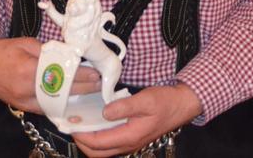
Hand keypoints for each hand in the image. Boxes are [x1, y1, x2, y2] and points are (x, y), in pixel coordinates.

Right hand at [0, 36, 98, 111]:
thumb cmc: (4, 49)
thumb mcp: (28, 43)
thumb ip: (49, 52)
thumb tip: (69, 57)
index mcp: (27, 70)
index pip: (61, 75)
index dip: (80, 75)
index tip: (95, 73)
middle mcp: (25, 89)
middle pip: (60, 92)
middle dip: (82, 88)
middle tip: (97, 84)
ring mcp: (22, 101)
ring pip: (54, 104)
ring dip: (72, 99)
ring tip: (88, 93)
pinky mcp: (21, 107)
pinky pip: (44, 108)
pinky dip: (58, 105)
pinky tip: (70, 101)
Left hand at [71, 84, 201, 157]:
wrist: (181, 105)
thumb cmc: (165, 101)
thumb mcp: (145, 100)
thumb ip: (124, 106)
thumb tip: (105, 111)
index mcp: (130, 136)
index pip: (99, 143)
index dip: (81, 136)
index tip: (70, 125)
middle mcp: (129, 144)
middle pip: (97, 153)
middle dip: (81, 143)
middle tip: (71, 128)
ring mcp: (130, 142)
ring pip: (103, 151)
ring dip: (89, 141)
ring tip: (79, 125)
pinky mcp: (132, 138)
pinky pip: (110, 144)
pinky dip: (98, 137)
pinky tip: (95, 123)